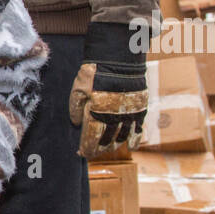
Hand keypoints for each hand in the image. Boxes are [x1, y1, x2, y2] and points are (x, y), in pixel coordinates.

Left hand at [69, 22, 148, 157]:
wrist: (118, 59)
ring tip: (108, 148)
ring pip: (121, 138)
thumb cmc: (94, 73)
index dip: (86, 149)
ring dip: (114, 145)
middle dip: (98, 149)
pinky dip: (135, 141)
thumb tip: (76, 124)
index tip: (81, 154)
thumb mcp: (77, 89)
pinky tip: (131, 148)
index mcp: (96, 114)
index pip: (91, 139)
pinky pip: (139, 130)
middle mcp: (113, 118)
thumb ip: (75, 109)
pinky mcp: (140, 109)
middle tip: (93, 152)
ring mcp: (128, 114)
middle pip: (106, 141)